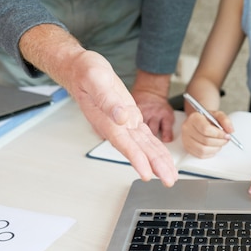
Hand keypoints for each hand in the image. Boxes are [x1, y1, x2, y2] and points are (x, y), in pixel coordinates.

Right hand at [19, 25, 177, 185]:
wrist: (81, 69)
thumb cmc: (85, 72)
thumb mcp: (96, 78)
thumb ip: (108, 99)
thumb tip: (122, 116)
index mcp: (107, 120)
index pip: (124, 144)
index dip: (136, 159)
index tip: (146, 174)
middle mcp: (116, 126)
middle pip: (138, 150)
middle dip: (154, 167)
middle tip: (168, 181)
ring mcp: (124, 124)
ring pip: (144, 146)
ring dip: (157, 162)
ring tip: (170, 176)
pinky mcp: (130, 118)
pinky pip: (145, 137)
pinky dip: (155, 149)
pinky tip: (162, 158)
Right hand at [181, 110, 232, 157]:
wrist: (199, 122)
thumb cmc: (208, 119)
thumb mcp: (218, 115)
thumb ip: (225, 121)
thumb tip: (230, 130)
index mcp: (194, 118)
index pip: (206, 129)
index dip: (218, 134)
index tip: (226, 135)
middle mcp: (187, 128)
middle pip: (205, 140)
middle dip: (219, 142)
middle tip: (226, 140)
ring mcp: (186, 139)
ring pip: (203, 150)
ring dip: (215, 148)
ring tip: (220, 143)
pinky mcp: (187, 148)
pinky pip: (200, 155)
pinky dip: (210, 153)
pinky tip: (214, 147)